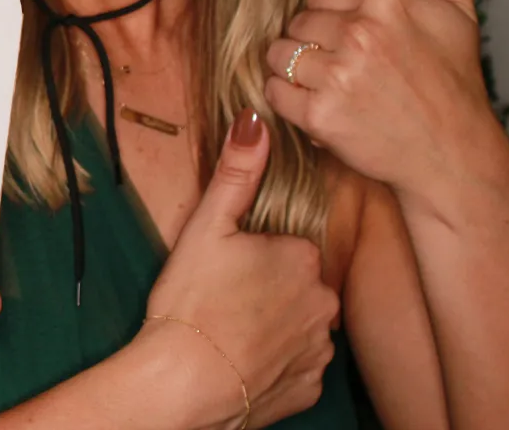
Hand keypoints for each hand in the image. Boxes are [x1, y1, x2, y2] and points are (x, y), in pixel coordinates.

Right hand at [139, 110, 338, 429]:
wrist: (185, 383)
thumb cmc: (192, 302)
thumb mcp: (206, 226)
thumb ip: (237, 172)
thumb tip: (257, 119)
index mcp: (302, 258)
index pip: (289, 247)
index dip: (256, 255)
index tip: (227, 268)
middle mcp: (323, 303)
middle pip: (299, 285)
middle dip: (270, 289)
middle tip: (225, 298)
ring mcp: (318, 350)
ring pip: (301, 325)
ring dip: (275, 326)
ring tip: (230, 330)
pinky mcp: (309, 389)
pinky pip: (297, 366)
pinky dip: (275, 364)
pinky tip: (242, 360)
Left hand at [264, 0, 508, 217]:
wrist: (454, 156)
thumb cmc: (454, 84)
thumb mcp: (458, 13)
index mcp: (385, 0)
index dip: (330, 19)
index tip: (353, 41)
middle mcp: (361, 32)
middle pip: (295, 23)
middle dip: (313, 45)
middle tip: (344, 69)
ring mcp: (340, 74)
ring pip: (278, 55)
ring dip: (294, 73)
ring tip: (329, 87)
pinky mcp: (321, 114)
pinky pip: (273, 93)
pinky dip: (286, 102)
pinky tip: (317, 106)